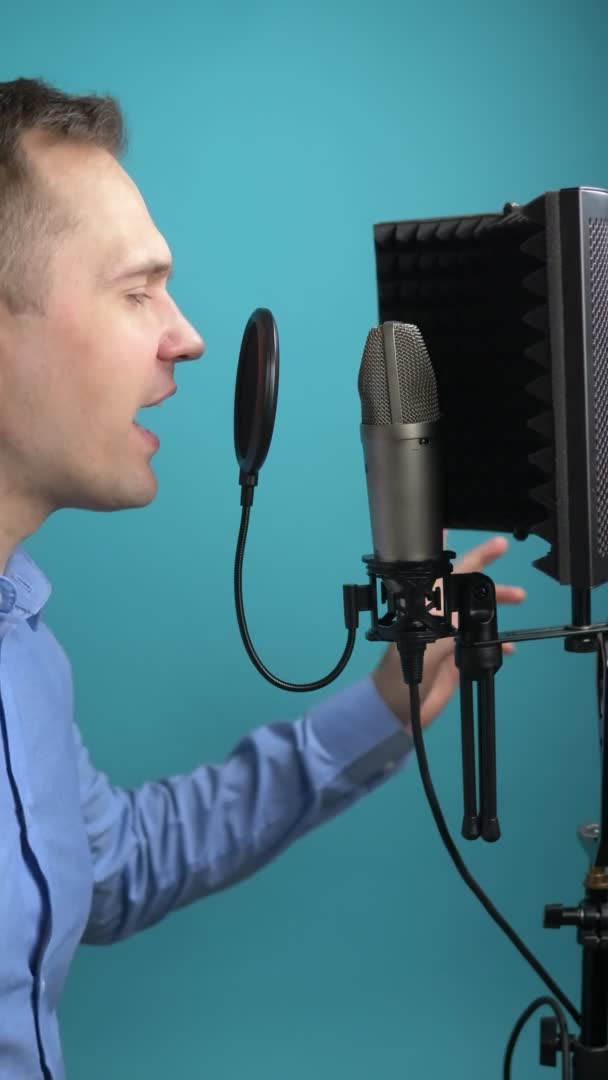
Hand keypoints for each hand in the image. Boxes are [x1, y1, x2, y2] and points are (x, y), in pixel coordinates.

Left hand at [371, 536, 525, 729]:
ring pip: (476, 617)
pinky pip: (479, 645)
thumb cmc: (399, 678)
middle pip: (467, 595)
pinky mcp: (454, 660)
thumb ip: (445, 630)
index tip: (496, 546)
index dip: (473, 558)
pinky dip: (496, 644)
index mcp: (423, 610)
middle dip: (492, 586)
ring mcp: (446, 640)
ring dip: (497, 611)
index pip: (450, 577)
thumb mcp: (423, 648)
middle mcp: (436, 620)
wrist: (395, 712)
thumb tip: (466, 615)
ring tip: (519, 603)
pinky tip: (509, 647)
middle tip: (517, 589)